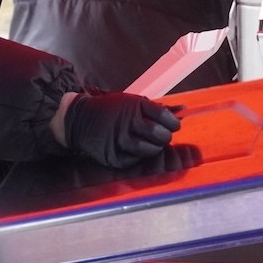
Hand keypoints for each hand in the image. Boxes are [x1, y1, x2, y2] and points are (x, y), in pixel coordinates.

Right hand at [64, 92, 180, 168]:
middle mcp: (127, 122)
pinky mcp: (113, 156)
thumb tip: (184, 110)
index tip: (174, 125)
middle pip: (159, 134)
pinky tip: (138, 149)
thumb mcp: (131, 101)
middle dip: (166, 136)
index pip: (163, 116)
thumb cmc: (111, 109)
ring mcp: (119, 140)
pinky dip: (140, 156)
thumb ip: (156, 108)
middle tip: (163, 135)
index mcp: (134, 105)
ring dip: (156, 148)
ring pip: (149, 150)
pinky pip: (135, 160)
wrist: (78, 120)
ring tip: (153, 144)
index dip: (173, 123)